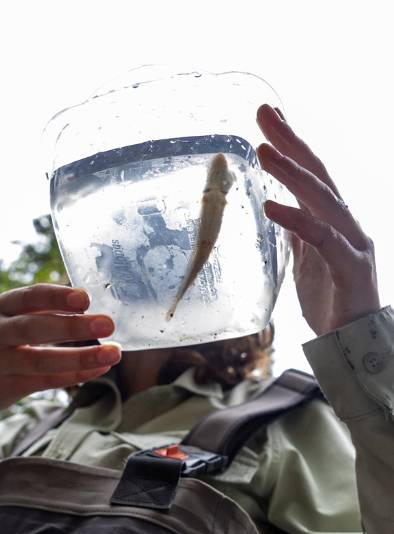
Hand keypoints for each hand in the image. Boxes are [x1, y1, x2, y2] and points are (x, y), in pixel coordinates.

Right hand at [0, 284, 120, 418]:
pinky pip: (45, 382)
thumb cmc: (4, 338)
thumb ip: (45, 309)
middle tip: (108, 324)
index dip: (57, 297)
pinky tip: (100, 368)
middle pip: (33, 329)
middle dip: (72, 327)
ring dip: (81, 357)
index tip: (85, 298)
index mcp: (3, 307)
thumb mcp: (14, 316)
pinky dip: (75, 375)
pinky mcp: (7, 387)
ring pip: (40, 361)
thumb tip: (90, 302)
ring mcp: (0, 362)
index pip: (30, 297)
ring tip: (113, 353)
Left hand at [256, 104, 379, 336]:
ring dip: (292, 173)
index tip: (268, 115)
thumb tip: (279, 207)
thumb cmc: (330, 297)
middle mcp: (344, 223)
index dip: (290, 144)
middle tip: (265, 112)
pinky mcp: (350, 267)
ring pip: (322, 199)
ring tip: (264, 151)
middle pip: (317, 174)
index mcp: (332, 219)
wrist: (351, 338)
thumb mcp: (306, 257)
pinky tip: (272, 207)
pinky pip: (322, 239)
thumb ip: (297, 231)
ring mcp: (351, 242)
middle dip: (291, 141)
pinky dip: (296, 221)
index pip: (310, 174)